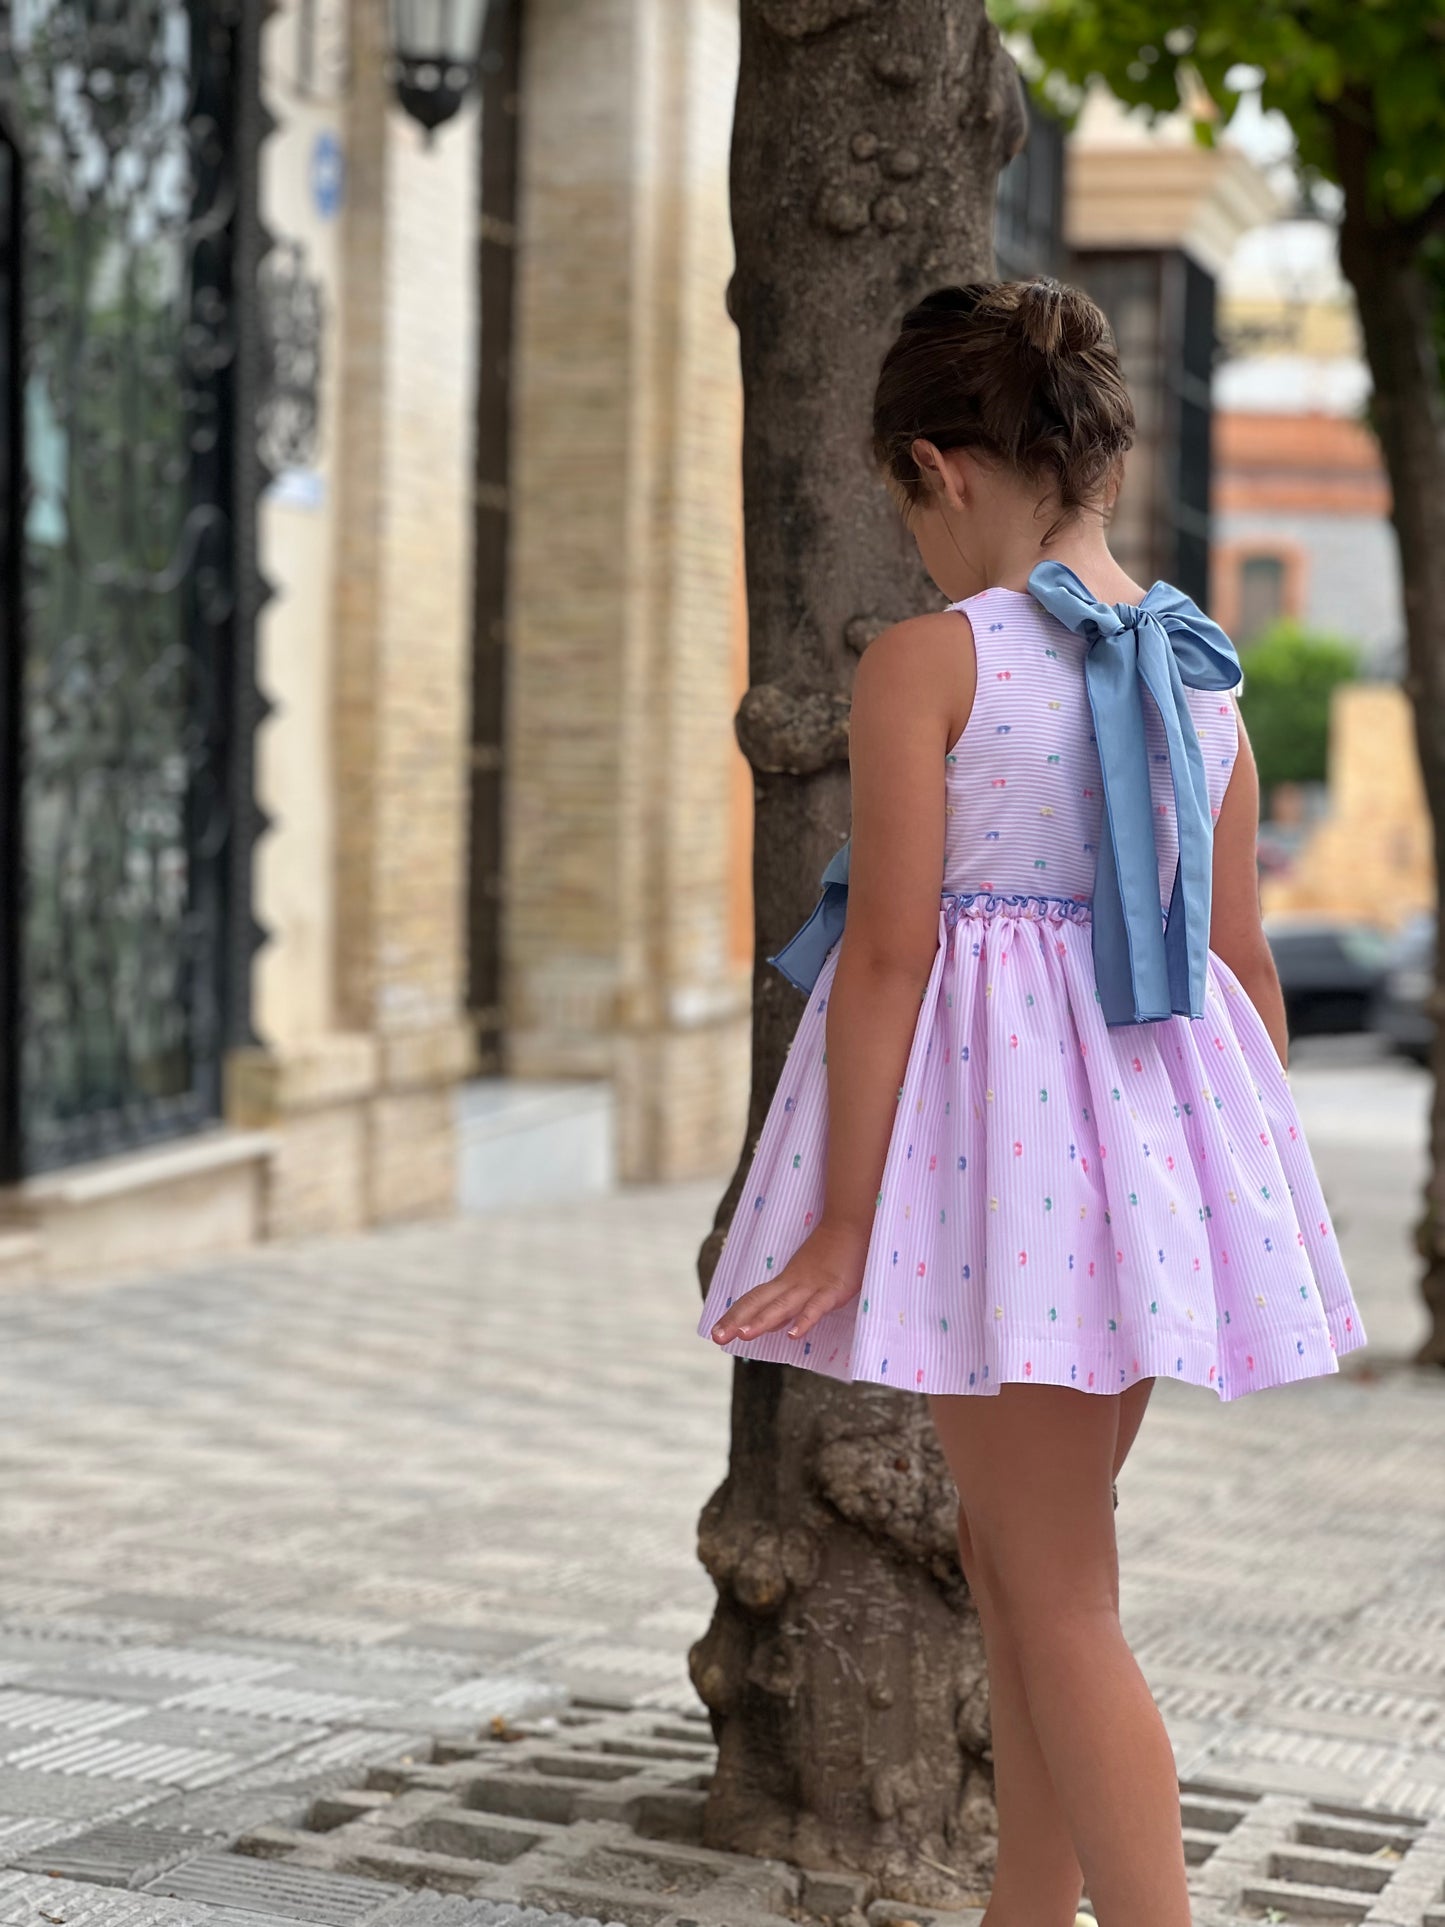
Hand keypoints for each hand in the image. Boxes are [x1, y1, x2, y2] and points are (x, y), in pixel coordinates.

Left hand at [710, 1218, 869, 1344]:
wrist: (850, 1225)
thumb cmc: (829, 1254)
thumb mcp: (804, 1279)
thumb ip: (788, 1305)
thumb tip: (770, 1326)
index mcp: (784, 1282)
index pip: (753, 1300)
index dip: (733, 1316)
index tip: (714, 1332)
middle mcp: (792, 1284)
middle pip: (759, 1303)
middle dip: (737, 1321)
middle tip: (716, 1338)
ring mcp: (811, 1287)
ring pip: (782, 1306)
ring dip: (761, 1321)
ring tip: (743, 1336)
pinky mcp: (832, 1290)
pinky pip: (816, 1308)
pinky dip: (803, 1321)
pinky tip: (792, 1335)